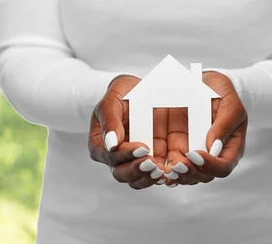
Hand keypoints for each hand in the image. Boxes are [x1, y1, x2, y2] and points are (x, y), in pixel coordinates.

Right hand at [88, 75, 167, 189]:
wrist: (140, 91)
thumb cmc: (122, 94)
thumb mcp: (112, 100)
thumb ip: (109, 120)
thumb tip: (111, 145)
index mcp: (101, 144)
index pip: (111, 156)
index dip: (126, 155)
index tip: (143, 147)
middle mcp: (115, 157)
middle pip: (122, 174)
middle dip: (138, 171)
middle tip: (153, 164)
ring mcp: (132, 161)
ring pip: (137, 180)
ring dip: (149, 178)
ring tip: (162, 171)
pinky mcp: (150, 161)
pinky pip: (153, 175)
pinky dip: (161, 177)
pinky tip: (170, 172)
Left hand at [164, 71, 247, 185]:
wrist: (201, 81)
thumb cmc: (221, 92)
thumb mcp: (230, 102)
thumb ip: (225, 124)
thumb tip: (214, 147)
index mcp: (229, 146)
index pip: (223, 166)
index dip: (210, 165)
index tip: (195, 155)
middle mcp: (212, 154)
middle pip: (203, 175)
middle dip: (190, 173)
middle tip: (178, 165)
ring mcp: (193, 153)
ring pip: (187, 174)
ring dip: (177, 175)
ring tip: (167, 169)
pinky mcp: (176, 148)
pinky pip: (171, 165)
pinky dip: (165, 170)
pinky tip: (158, 169)